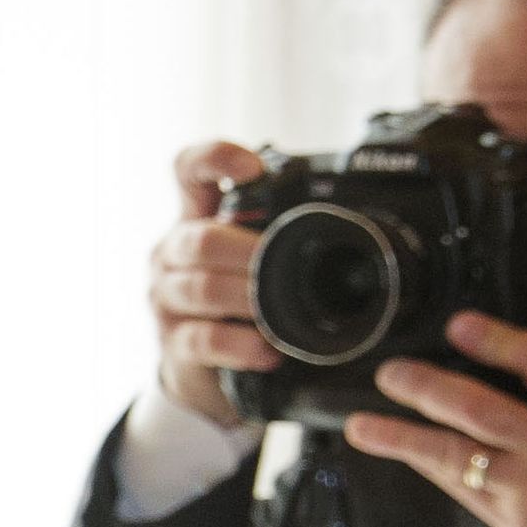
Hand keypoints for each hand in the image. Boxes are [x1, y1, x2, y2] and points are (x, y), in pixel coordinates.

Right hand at [151, 138, 278, 423]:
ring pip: (201, 288)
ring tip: (279, 308)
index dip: (215, 159)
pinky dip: (241, 345)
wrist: (201, 366)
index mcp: (195, 219)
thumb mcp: (251, 256)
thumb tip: (360, 211)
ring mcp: (166, 299)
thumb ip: (278, 230)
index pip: (188, 171)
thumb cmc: (236, 299)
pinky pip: (204, 339)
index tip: (253, 170)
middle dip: (248, 251)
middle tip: (284, 261)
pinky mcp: (172, 342)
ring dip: (247, 298)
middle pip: (198, 239)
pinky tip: (268, 351)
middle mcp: (172, 253)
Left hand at [351, 311, 526, 526]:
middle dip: (426, 387)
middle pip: (478, 408)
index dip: (497, 340)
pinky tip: (406, 456)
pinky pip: (462, 490)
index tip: (460, 326)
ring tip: (361, 424)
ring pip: (452, 455)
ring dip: (400, 437)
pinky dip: (431, 469)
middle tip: (391, 374)